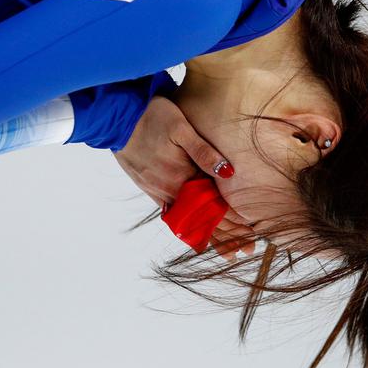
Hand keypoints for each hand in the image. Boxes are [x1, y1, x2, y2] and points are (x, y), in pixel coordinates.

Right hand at [113, 96, 255, 259]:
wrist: (116, 118)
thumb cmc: (152, 117)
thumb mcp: (181, 128)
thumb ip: (204, 152)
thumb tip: (229, 173)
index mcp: (182, 176)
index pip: (213, 206)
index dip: (234, 222)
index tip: (251, 236)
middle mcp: (170, 189)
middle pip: (202, 218)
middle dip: (226, 235)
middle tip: (245, 250)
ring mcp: (158, 190)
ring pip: (187, 219)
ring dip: (207, 233)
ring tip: (225, 249)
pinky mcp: (149, 187)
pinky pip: (171, 212)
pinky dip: (185, 224)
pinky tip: (193, 232)